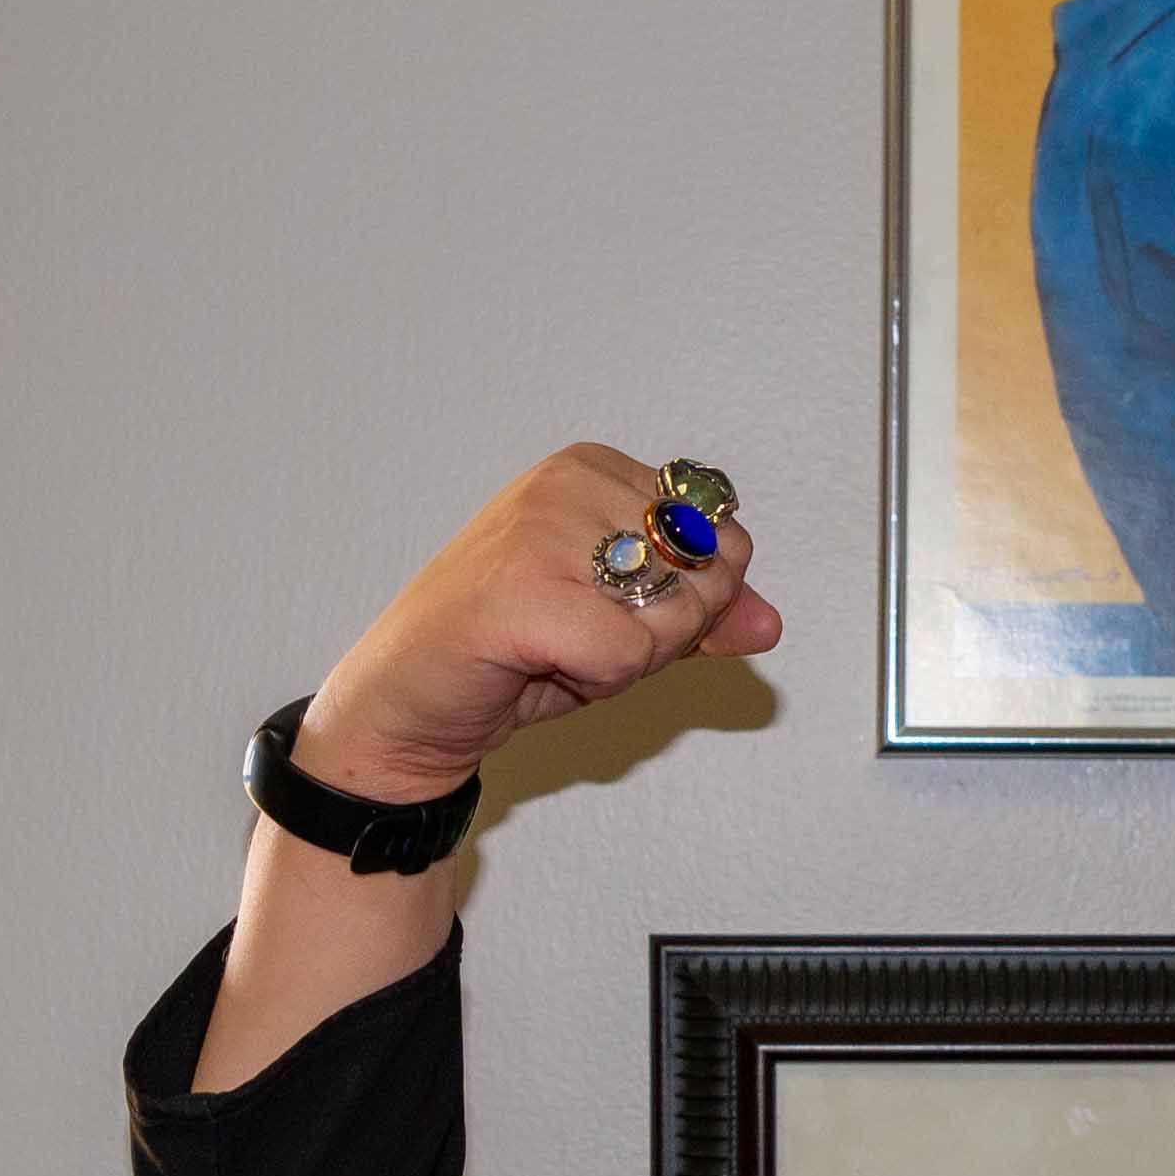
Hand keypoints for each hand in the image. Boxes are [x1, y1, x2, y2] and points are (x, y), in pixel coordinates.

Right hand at [291, 443, 783, 799]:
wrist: (406, 706)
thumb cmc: (504, 656)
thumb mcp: (622, 628)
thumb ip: (698, 617)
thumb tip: (769, 622)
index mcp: (591, 468)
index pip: (721, 535)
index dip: (685, 599)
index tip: (604, 609)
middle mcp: (566, 483)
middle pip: (706, 573)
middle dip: (665, 633)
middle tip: (582, 640)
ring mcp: (541, 530)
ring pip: (674, 614)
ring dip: (631, 660)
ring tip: (558, 650)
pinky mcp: (523, 591)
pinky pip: (630, 653)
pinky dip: (602, 681)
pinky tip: (542, 665)